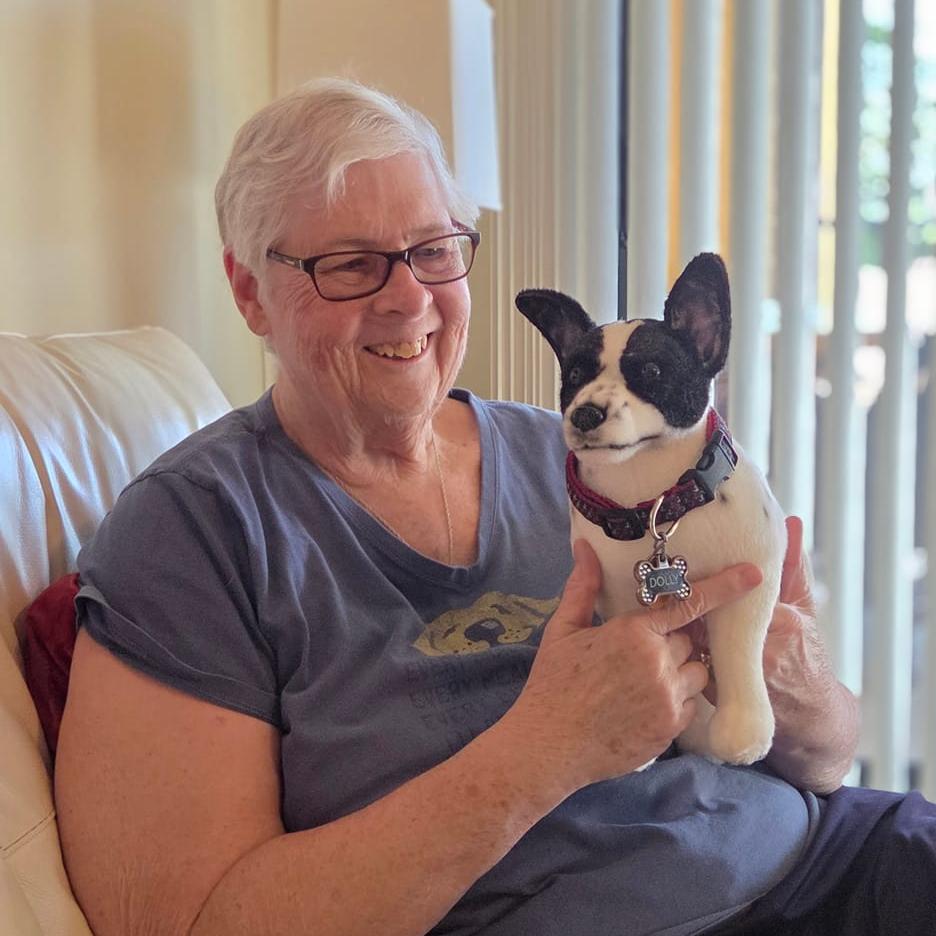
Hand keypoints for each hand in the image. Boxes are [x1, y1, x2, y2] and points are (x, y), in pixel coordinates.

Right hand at [504, 539, 762, 792]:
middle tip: (641, 651)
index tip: (753, 574)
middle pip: (689, 641)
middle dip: (672, 641)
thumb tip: (584, 546)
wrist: (550, 744)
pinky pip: (690, 705)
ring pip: (697, 674)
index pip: (688, 604)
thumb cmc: (553, 683)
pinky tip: (644, 703)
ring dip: (680, 670)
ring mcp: (668, 700)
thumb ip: (582, 586)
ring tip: (644, 679)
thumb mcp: (562, 629)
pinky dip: (676, 700)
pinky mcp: (670, 730)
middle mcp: (659, 664)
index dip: (724, 587)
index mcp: (634, 634)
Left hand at [685, 516, 824, 705]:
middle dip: (693, 602)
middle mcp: (762, 652)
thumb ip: (794, 567)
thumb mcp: (805, 608)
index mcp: (782, 624)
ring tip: (669, 609)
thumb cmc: (808, 656)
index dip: (712, 581)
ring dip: (685, 625)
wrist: (812, 716)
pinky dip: (687, 650)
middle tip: (672, 581)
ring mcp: (741, 676)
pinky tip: (678, 638)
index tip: (695, 562)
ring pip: (699, 641)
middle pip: (712, 617)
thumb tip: (792, 524)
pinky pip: (695, 665)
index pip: (737, 595)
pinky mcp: (722, 695)